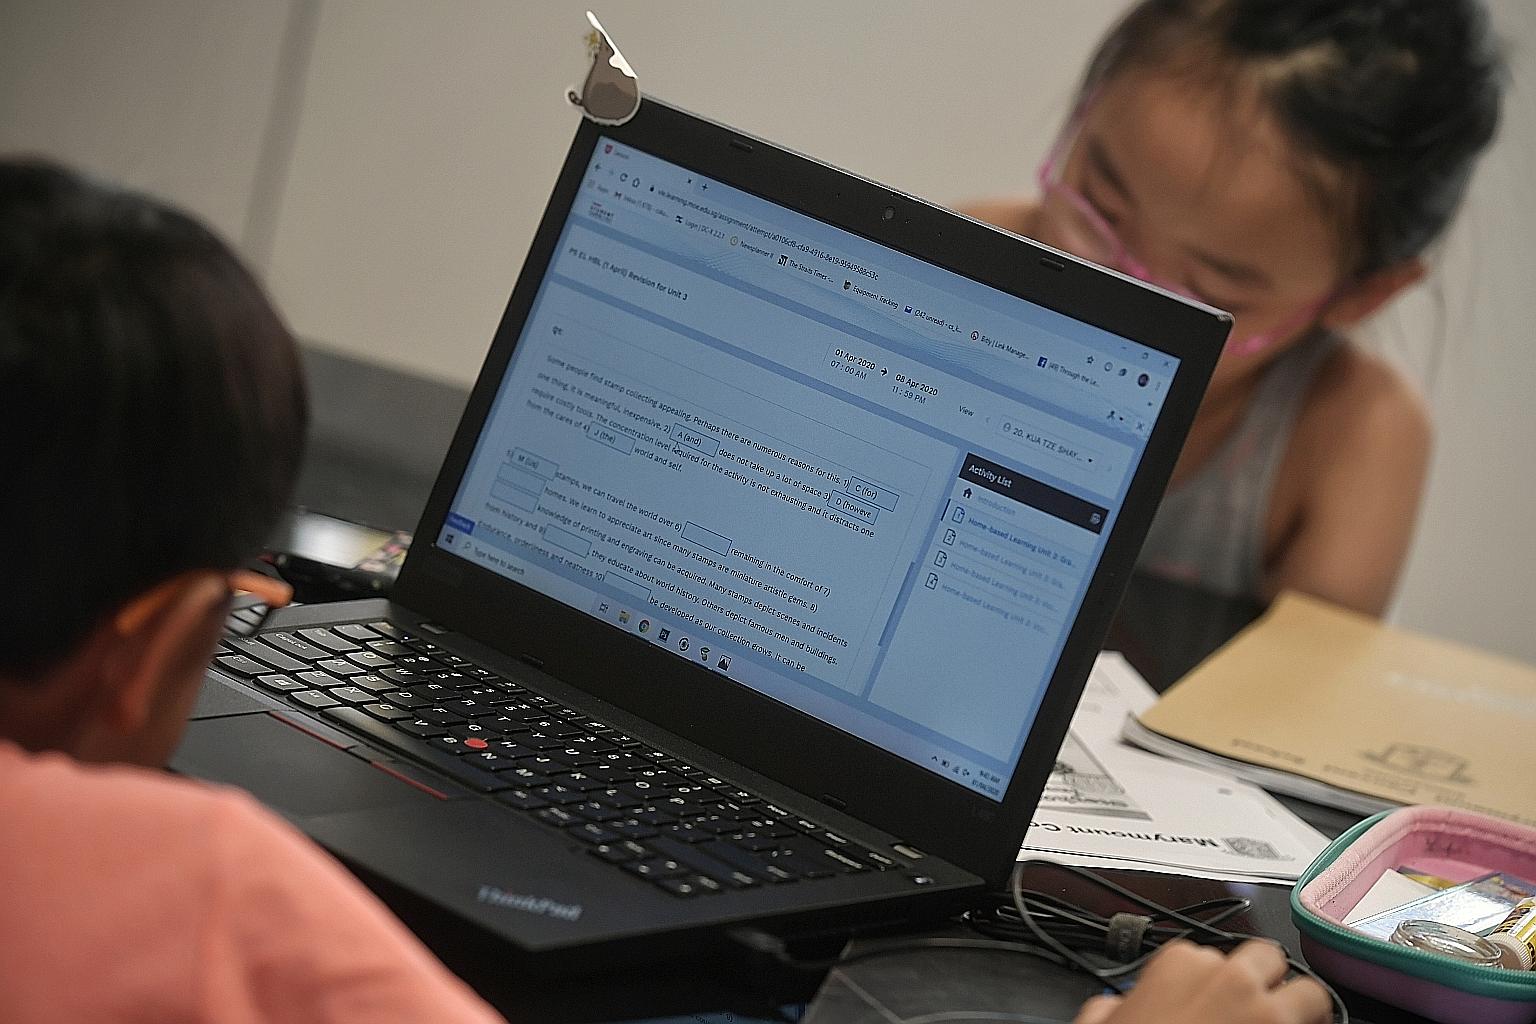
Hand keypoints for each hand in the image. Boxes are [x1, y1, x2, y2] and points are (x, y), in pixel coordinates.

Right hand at [1073, 939, 1331, 1023]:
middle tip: (1258, 1009)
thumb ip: (1113, 1006)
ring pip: (1310, 992)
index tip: (1208, 1004)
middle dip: (1267, 981)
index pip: (1208, 954)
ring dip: (1301, 1009)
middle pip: (1269, 958)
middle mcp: (1231, 980)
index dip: (1209, 983)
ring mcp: (1270, 1014)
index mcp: (1180, 964)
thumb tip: (1114, 1006)